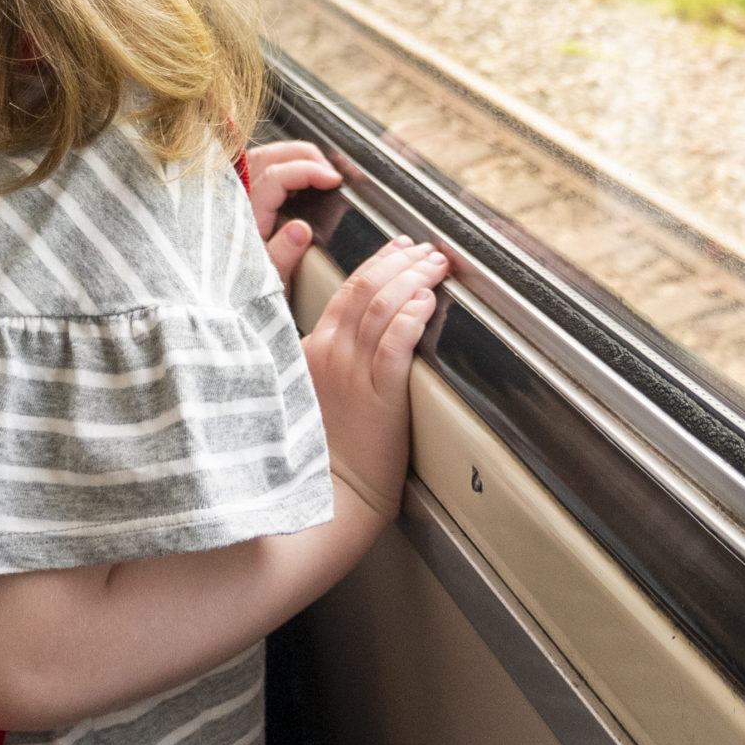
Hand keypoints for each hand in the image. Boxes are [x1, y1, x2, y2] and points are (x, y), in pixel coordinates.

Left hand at [245, 140, 342, 280]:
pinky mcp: (235, 204)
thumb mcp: (267, 283)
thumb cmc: (241, 294)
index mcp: (245, 218)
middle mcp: (235, 202)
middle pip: (266, 156)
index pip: (276, 176)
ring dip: (290, 157)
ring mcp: (233, 200)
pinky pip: (253, 171)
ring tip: (317, 169)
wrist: (217, 305)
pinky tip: (296, 180)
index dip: (309, 171)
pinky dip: (277, 165)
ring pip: (258, 158)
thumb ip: (283, 255)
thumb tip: (302, 229)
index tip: (334, 180)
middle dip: (303, 155)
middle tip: (329, 170)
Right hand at [302, 236, 442, 522]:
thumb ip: (323, 361)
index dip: (375, 263)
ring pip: (383, 307)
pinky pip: (395, 343)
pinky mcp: (377, 395)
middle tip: (427, 249)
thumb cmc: (322, 455)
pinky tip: (428, 300)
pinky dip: (412, 316)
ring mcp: (351, 373)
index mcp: (308, 351)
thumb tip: (356, 335)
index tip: (397, 247)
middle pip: (366, 290)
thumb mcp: (307, 396)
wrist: (327, 498)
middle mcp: (328, 354)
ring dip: (413, 278)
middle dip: (401, 262)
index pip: (344, 291)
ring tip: (438, 265)